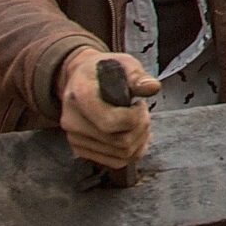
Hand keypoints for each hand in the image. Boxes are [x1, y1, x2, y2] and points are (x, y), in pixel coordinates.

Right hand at [57, 49, 156, 171]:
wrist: (81, 78)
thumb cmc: (105, 70)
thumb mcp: (123, 63)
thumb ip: (137, 76)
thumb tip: (153, 87)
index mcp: (79, 95)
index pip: (110, 122)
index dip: (134, 117)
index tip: (139, 103)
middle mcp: (72, 121)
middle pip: (119, 141)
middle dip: (141, 127)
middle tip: (143, 111)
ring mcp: (74, 138)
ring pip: (121, 155)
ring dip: (140, 140)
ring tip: (138, 121)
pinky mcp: (80, 149)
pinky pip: (115, 162)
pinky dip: (133, 152)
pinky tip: (136, 135)